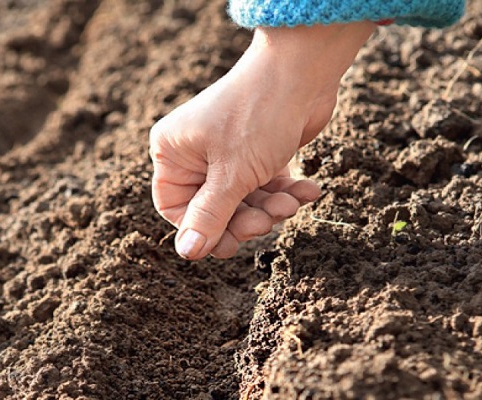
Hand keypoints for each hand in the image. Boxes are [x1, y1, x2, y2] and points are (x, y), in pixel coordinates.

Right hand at [150, 22, 375, 259]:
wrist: (303, 71)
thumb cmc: (258, 116)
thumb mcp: (232, 175)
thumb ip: (210, 216)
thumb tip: (186, 252)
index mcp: (173, 152)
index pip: (175, 208)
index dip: (202, 229)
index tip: (231, 242)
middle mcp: (195, 152)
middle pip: (213, 208)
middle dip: (245, 218)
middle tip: (268, 220)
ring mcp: (227, 152)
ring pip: (243, 200)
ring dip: (271, 207)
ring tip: (292, 201)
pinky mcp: (256, 152)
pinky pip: (264, 185)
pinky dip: (286, 191)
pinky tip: (308, 190)